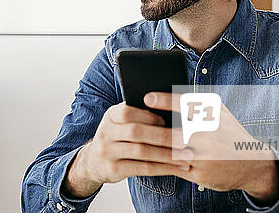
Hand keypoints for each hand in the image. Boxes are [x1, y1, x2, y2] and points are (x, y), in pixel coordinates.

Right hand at [62, 102, 190, 197]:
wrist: (93, 162)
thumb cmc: (117, 137)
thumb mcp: (120, 122)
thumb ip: (137, 115)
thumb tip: (169, 109)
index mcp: (111, 116)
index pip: (128, 112)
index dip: (148, 116)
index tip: (167, 120)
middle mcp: (106, 132)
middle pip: (136, 132)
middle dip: (163, 136)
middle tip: (184, 139)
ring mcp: (107, 152)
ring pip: (141, 152)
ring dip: (167, 154)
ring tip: (185, 156)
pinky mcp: (113, 169)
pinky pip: (142, 168)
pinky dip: (162, 168)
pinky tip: (175, 167)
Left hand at [144, 92, 278, 205]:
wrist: (252, 163)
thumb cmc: (228, 131)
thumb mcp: (218, 112)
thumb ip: (196, 103)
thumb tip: (165, 94)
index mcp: (213, 116)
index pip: (186, 105)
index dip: (164, 101)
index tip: (147, 97)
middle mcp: (210, 135)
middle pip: (174, 132)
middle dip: (152, 129)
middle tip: (133, 123)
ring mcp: (206, 156)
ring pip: (171, 152)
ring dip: (152, 147)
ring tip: (134, 141)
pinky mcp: (201, 174)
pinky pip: (174, 168)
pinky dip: (159, 162)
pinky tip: (146, 157)